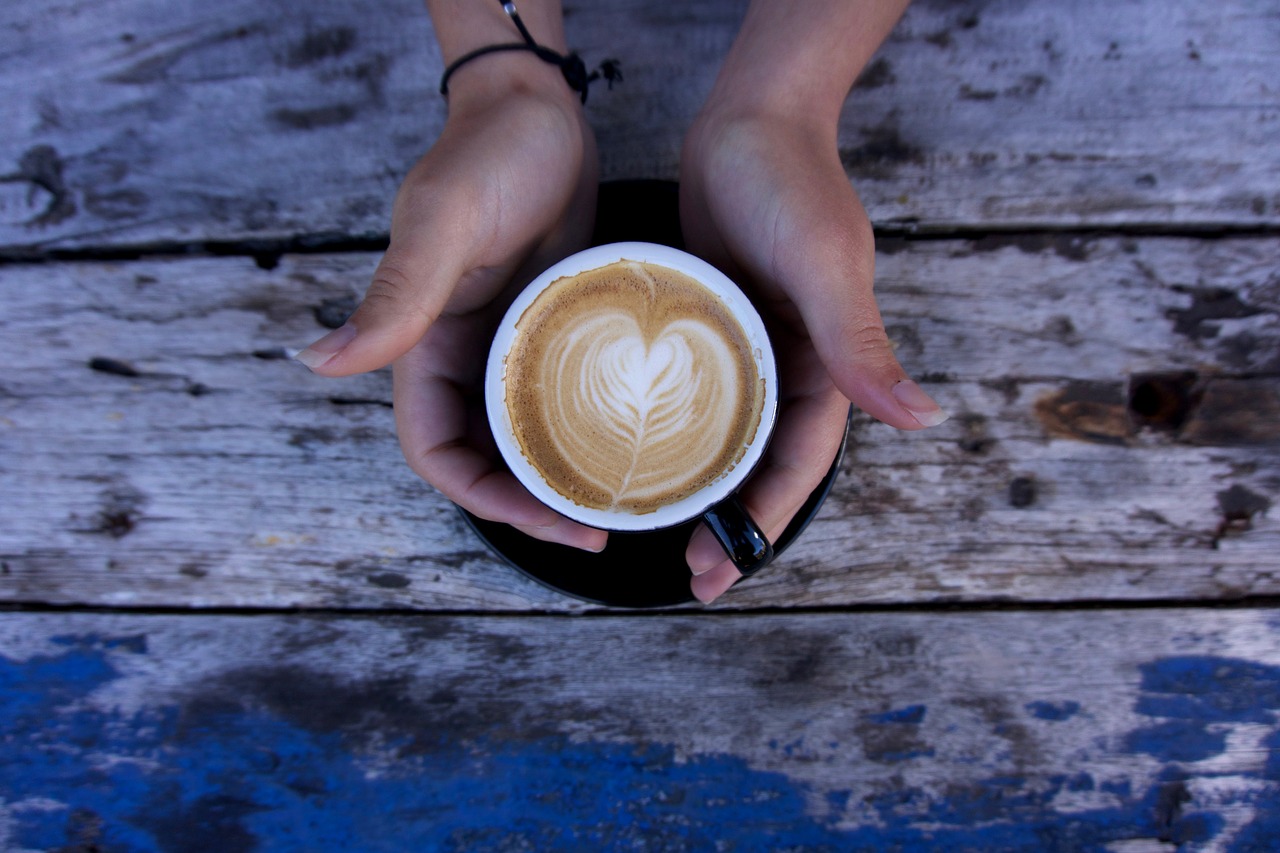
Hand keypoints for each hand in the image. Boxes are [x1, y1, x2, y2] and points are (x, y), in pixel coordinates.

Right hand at [297, 80, 606, 551]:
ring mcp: (506, 347)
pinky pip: (556, 400)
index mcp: (423, 346)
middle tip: (596, 529)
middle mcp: (462, 357)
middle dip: (529, 504)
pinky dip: (580, 432)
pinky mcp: (546, 330)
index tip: (541, 518)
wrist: (541, 112)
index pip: (435, 451)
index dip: (481, 498)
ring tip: (615, 503)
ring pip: (523, 437)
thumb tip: (319, 363)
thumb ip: (394, 299)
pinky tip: (625, 446)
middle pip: (484, 459)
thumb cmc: (491, 155)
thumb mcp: (445, 227)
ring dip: (557, 476)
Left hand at [679, 108, 946, 602]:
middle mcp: (788, 368)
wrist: (748, 120)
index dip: (763, 524)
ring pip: (724, 438)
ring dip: (699, 486)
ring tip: (656, 531)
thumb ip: (862, 344)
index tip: (723, 572)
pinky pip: (691, 395)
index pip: (797, 465)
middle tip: (691, 576)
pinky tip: (631, 455)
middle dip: (731, 526)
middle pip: (760, 465)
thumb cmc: (791, 185)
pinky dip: (672, 432)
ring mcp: (746, 350)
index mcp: (825, 367)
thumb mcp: (825, 267)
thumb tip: (924, 418)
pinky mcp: (708, 327)